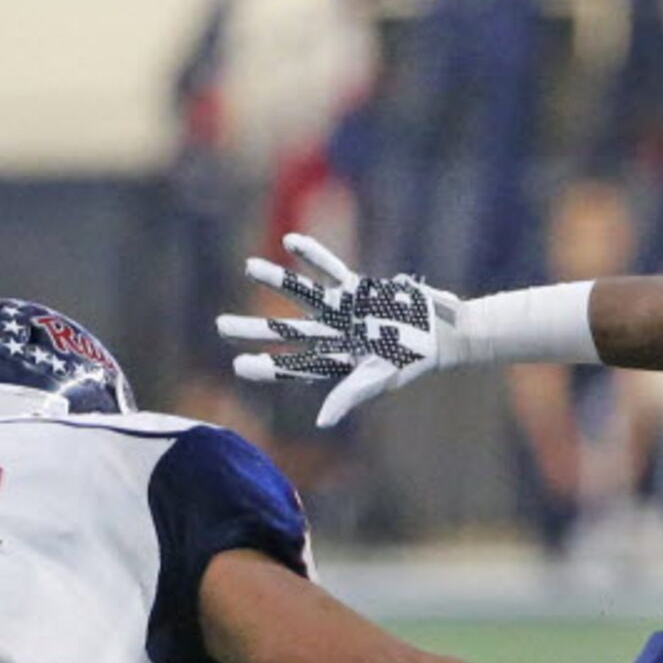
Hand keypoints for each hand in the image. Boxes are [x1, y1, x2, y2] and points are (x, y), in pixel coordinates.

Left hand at [218, 234, 465, 427]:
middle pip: (286, 331)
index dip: (267, 366)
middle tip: (220, 325)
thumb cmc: (412, 361)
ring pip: (302, 295)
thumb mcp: (380, 380)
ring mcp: (344, 311)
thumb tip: (321, 422)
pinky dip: (313, 255)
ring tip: (248, 266)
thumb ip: (348, 397)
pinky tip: (289, 241)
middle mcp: (333, 335)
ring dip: (277, 280)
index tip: (238, 366)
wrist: (442, 335)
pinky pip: (330, 268)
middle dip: (254, 329)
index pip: (293, 364)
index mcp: (336, 361)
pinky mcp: (358, 289)